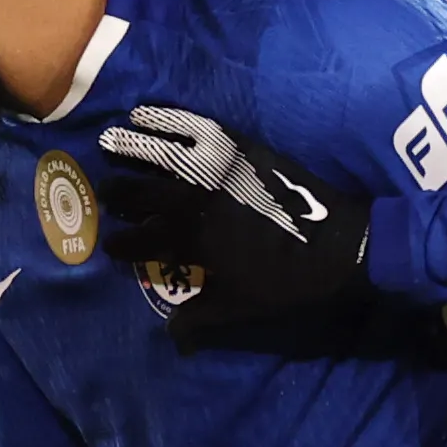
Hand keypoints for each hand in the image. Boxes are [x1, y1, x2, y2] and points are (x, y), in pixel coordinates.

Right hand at [96, 106, 370, 347]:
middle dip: (120, 194)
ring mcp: (222, 171)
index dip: (126, 245)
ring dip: (132, 150)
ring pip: (165, 156)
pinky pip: (199, 128)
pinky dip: (170, 118)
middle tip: (100, 192)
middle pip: (149, 194)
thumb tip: (170, 334)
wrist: (345, 247)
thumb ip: (203, 316)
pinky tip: (147, 112)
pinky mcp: (244, 149)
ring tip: (106, 142)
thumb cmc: (295, 283)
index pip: (148, 242)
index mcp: (199, 243)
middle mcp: (202, 203)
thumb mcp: (246, 307)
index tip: (108, 246)